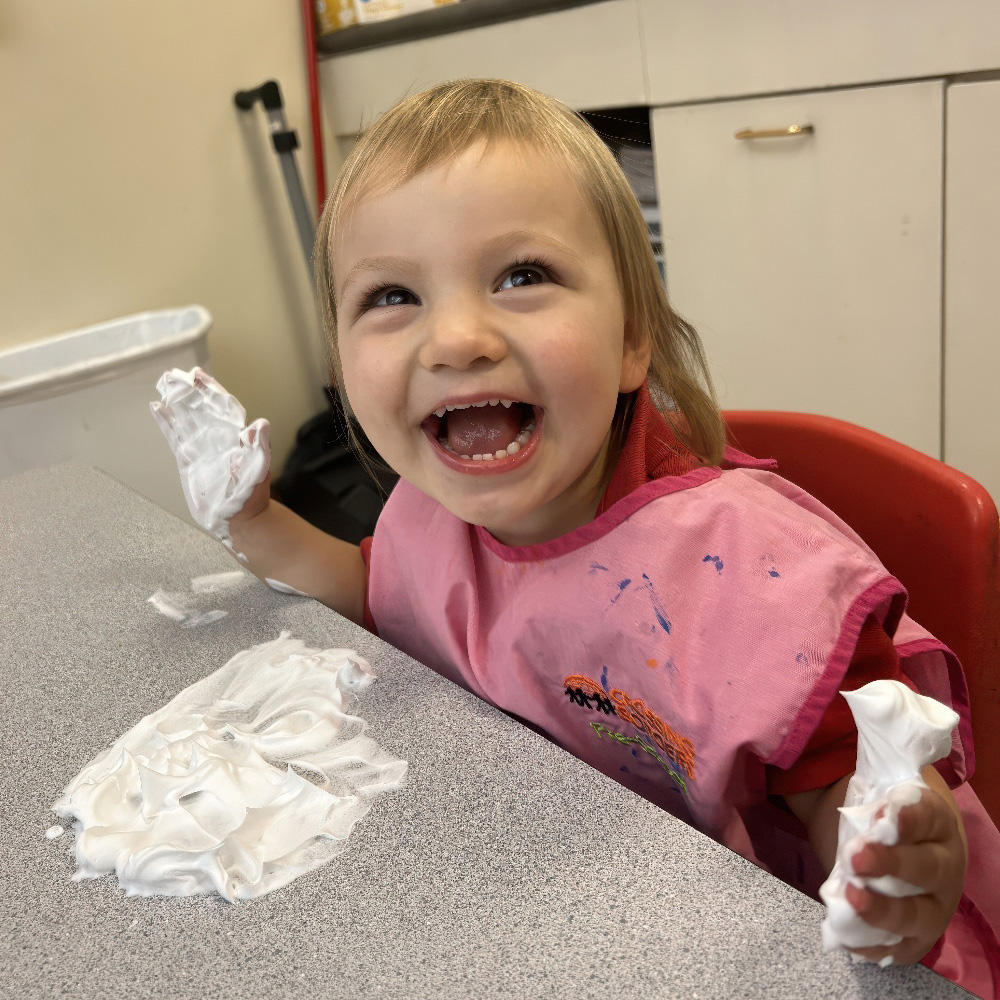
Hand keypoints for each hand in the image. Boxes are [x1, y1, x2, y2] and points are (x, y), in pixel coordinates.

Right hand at [150, 367, 270, 539]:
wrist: (240, 520)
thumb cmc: (252, 495)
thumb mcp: (259, 469)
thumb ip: (259, 446)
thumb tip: (260, 424)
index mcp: (234, 436)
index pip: (221, 407)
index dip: (210, 390)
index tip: (198, 374)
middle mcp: (216, 438)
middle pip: (200, 408)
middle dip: (189, 390)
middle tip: (174, 373)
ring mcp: (201, 448)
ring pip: (186, 419)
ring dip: (176, 401)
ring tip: (164, 383)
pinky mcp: (188, 461)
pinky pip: (175, 437)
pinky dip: (166, 422)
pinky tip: (157, 408)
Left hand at [846, 781, 966, 964]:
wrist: (901, 853)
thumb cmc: (885, 827)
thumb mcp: (879, 807)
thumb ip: (871, 812)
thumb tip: (864, 820)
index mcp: (937, 825)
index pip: (927, 818)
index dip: (907, 818)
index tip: (883, 814)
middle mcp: (945, 868)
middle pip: (927, 868)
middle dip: (892, 864)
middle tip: (857, 859)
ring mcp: (936, 907)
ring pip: (918, 915)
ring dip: (883, 910)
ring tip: (851, 898)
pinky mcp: (919, 938)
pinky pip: (900, 948)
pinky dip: (873, 945)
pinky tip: (847, 937)